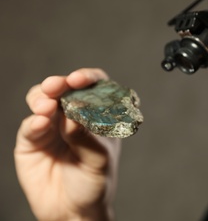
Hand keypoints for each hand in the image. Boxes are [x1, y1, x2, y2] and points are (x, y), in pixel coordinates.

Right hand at [15, 68, 120, 220]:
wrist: (74, 211)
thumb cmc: (95, 182)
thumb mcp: (99, 160)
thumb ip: (87, 137)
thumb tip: (73, 115)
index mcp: (97, 116)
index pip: (94, 88)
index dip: (87, 78)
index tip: (79, 79)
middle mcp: (74, 117)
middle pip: (64, 90)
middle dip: (59, 84)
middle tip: (56, 86)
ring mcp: (52, 127)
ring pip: (42, 101)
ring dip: (43, 98)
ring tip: (47, 106)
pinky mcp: (33, 140)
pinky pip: (31, 125)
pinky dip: (34, 121)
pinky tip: (40, 123)